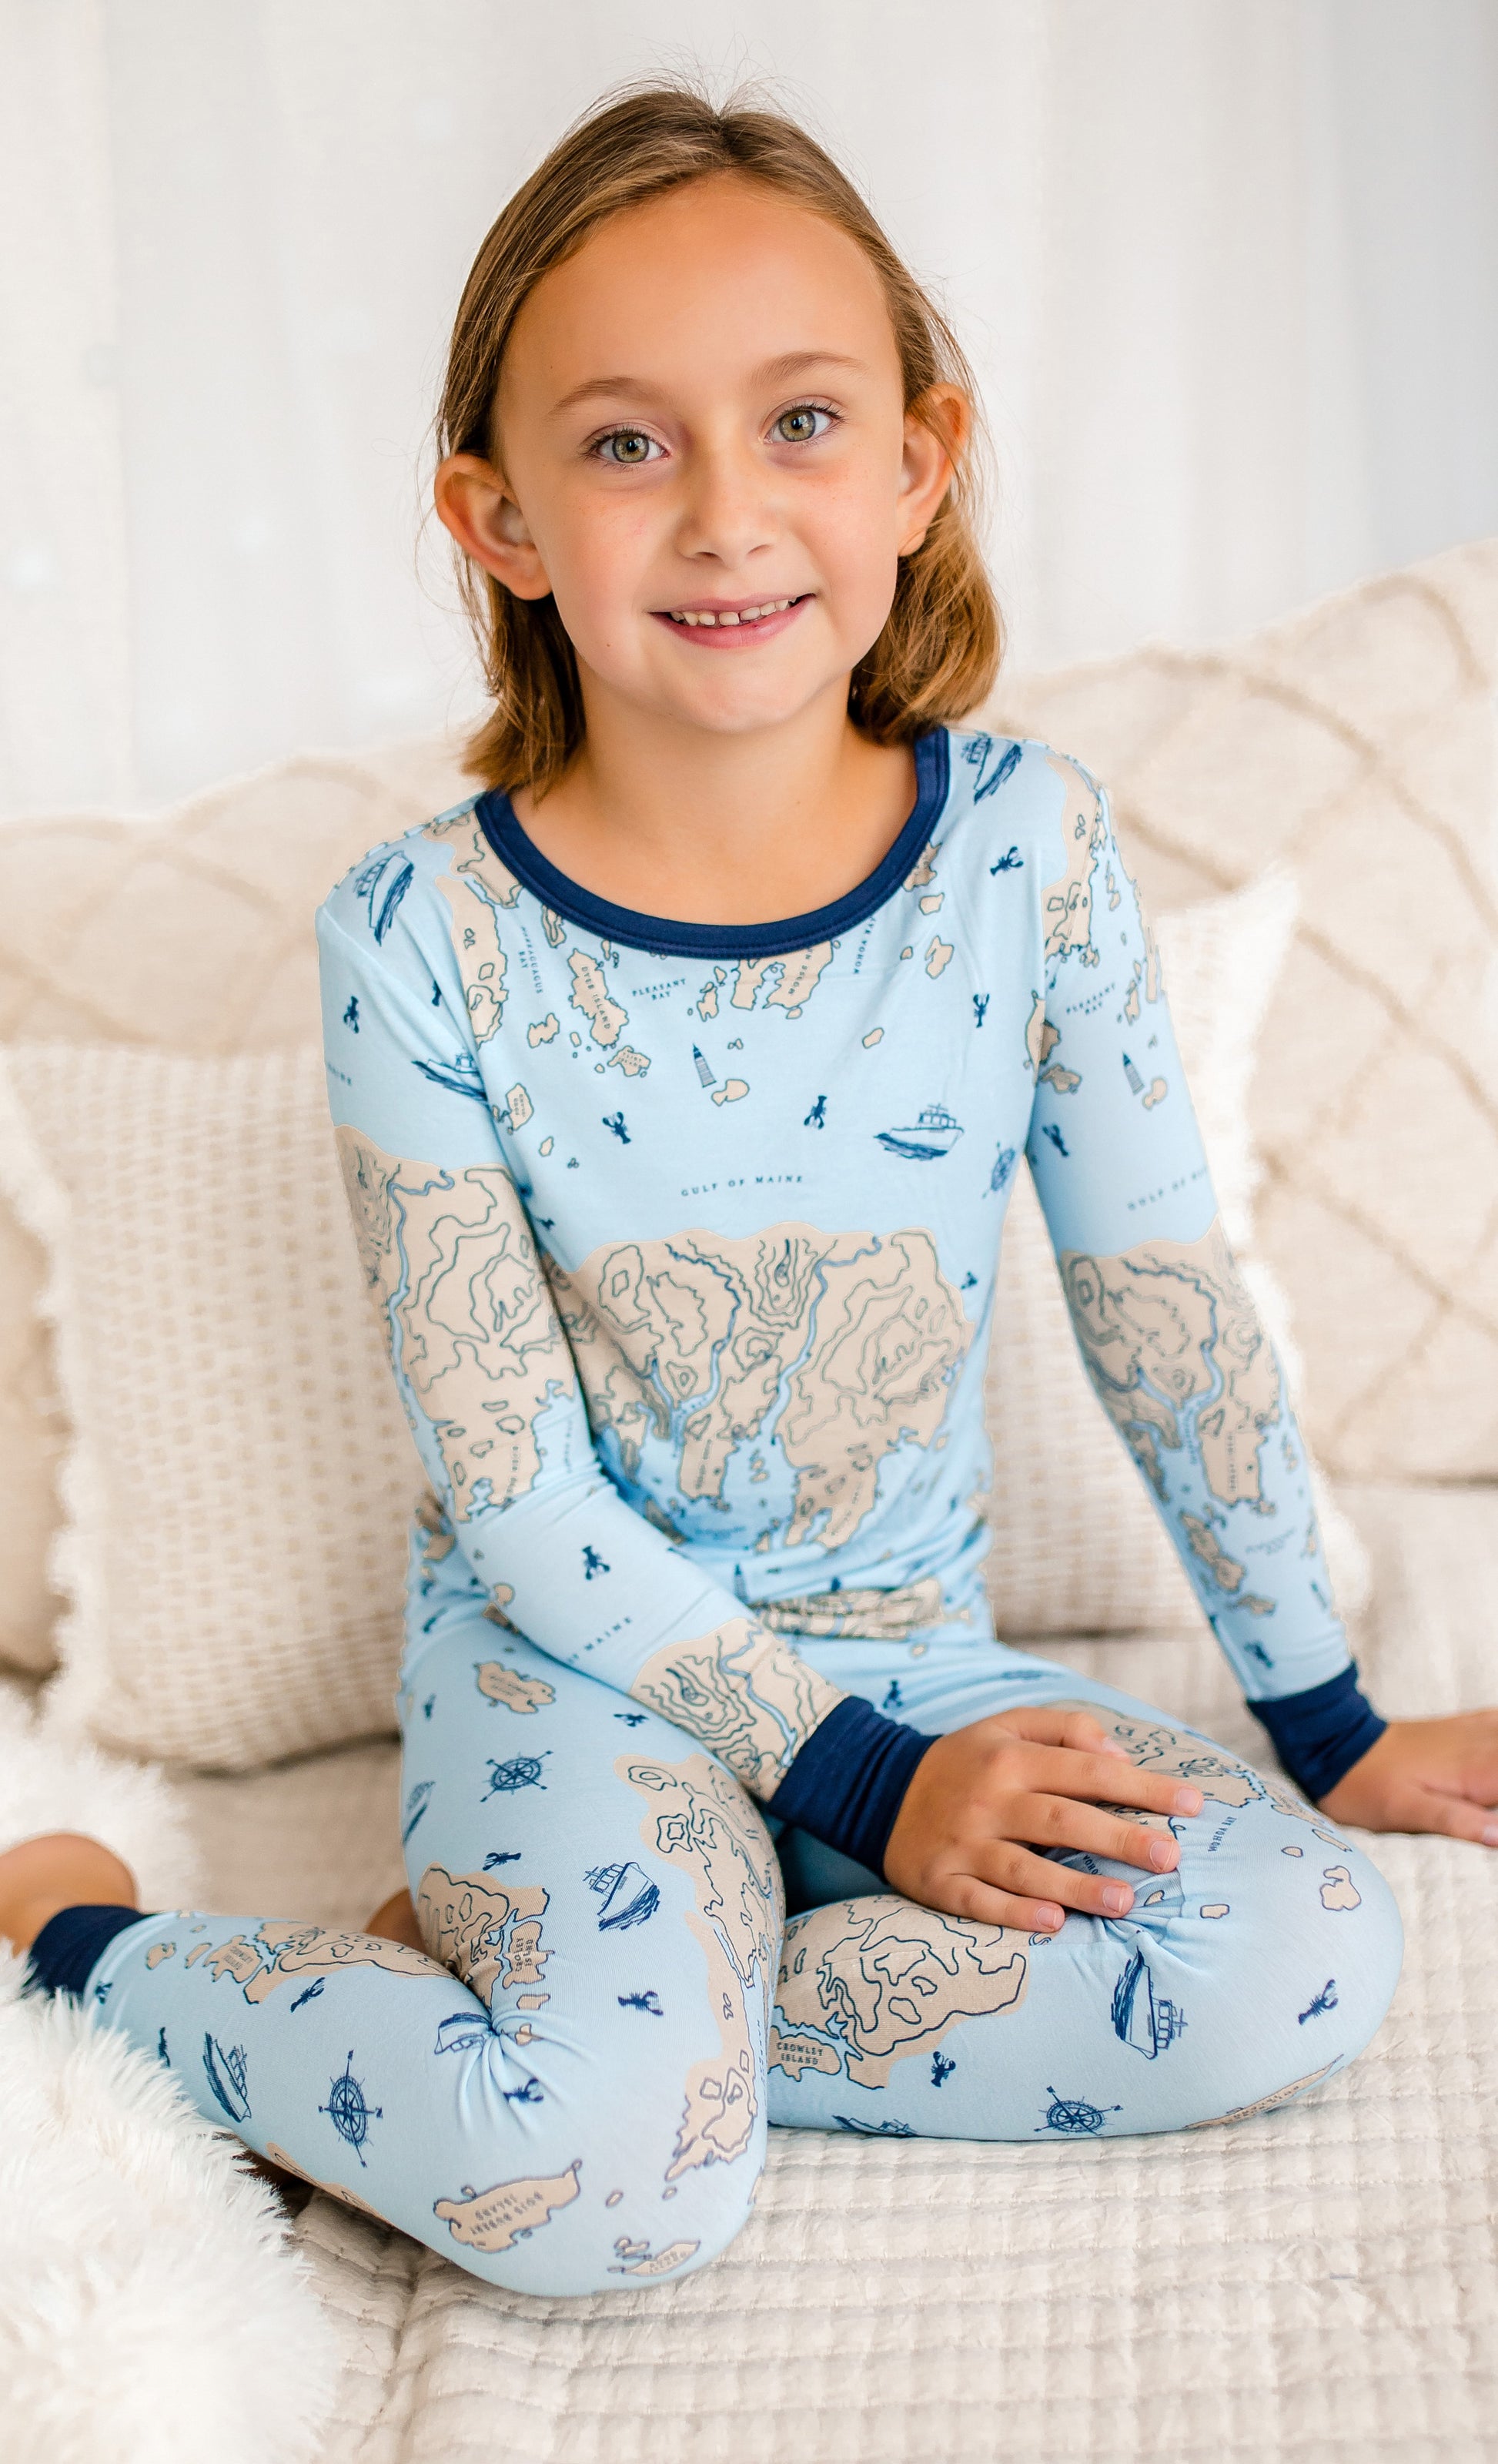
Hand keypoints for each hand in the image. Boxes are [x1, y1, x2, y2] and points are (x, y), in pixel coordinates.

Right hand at [882, 1705, 1203, 1932]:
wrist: (874, 1790)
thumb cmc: (963, 1761)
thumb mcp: (1006, 1725)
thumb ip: (1066, 1729)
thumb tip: (1121, 1757)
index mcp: (1011, 1758)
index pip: (1088, 1771)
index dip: (1142, 1788)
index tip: (1191, 1806)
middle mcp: (990, 1799)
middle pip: (1063, 1819)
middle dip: (1121, 1838)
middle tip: (1171, 1858)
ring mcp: (964, 1844)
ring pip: (1026, 1867)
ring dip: (1077, 1885)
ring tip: (1127, 1902)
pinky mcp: (940, 1883)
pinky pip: (981, 1901)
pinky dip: (1016, 1912)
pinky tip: (1053, 1922)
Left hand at [1319, 1711, 1497, 1842]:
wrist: (1336, 1745)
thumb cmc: (1368, 1787)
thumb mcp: (1408, 1814)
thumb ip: (1459, 1823)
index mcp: (1478, 1771)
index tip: (1496, 1814)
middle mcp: (1485, 1744)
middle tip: (1493, 1808)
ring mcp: (1478, 1731)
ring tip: (1491, 1796)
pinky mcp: (1468, 1726)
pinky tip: (1496, 1747)